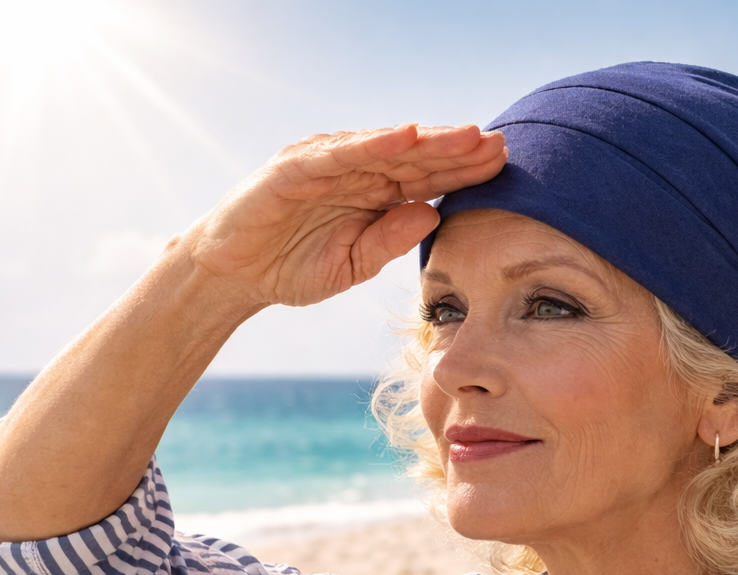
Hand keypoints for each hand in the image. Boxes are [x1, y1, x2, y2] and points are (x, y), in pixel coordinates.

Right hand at [188, 124, 506, 307]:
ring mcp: (324, 166)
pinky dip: (369, 144)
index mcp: (372, 195)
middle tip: (501, 145)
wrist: (235, 276)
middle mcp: (354, 172)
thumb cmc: (292, 267)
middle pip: (414, 156)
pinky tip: (404, 137)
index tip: (503, 167)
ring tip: (467, 136)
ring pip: (383, 147)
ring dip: (427, 140)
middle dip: (457, 150)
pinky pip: (336, 154)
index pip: (426, 178)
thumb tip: (433, 212)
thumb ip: (390, 239)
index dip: (463, 172)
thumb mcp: (352, 264)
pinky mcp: (293, 169)